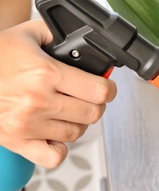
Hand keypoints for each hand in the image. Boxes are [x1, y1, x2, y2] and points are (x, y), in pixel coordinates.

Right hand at [0, 20, 116, 167]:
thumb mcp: (26, 34)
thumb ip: (56, 34)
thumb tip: (83, 43)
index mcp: (45, 73)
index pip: (99, 91)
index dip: (109, 89)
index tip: (106, 88)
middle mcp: (38, 101)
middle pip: (93, 113)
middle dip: (95, 104)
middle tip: (87, 98)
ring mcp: (27, 125)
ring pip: (77, 133)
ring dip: (77, 123)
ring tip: (66, 111)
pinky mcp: (17, 141)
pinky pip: (54, 156)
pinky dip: (59, 148)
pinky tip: (54, 133)